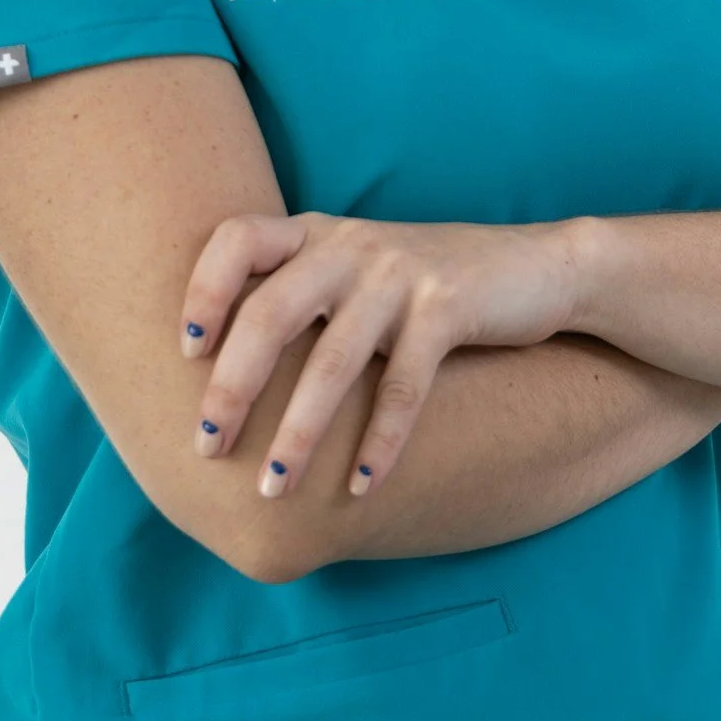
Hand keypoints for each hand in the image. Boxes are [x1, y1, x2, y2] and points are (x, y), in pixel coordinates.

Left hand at [176, 212, 576, 502]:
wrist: (537, 267)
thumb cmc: (427, 286)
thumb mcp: (358, 273)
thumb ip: (301, 298)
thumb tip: (224, 381)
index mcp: (317, 232)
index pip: (237, 239)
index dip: (203, 291)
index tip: (184, 353)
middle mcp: (350, 246)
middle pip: (271, 312)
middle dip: (233, 387)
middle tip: (207, 446)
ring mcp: (400, 274)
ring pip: (333, 361)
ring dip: (298, 433)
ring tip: (271, 488)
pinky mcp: (449, 307)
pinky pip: (402, 385)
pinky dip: (379, 443)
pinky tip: (361, 488)